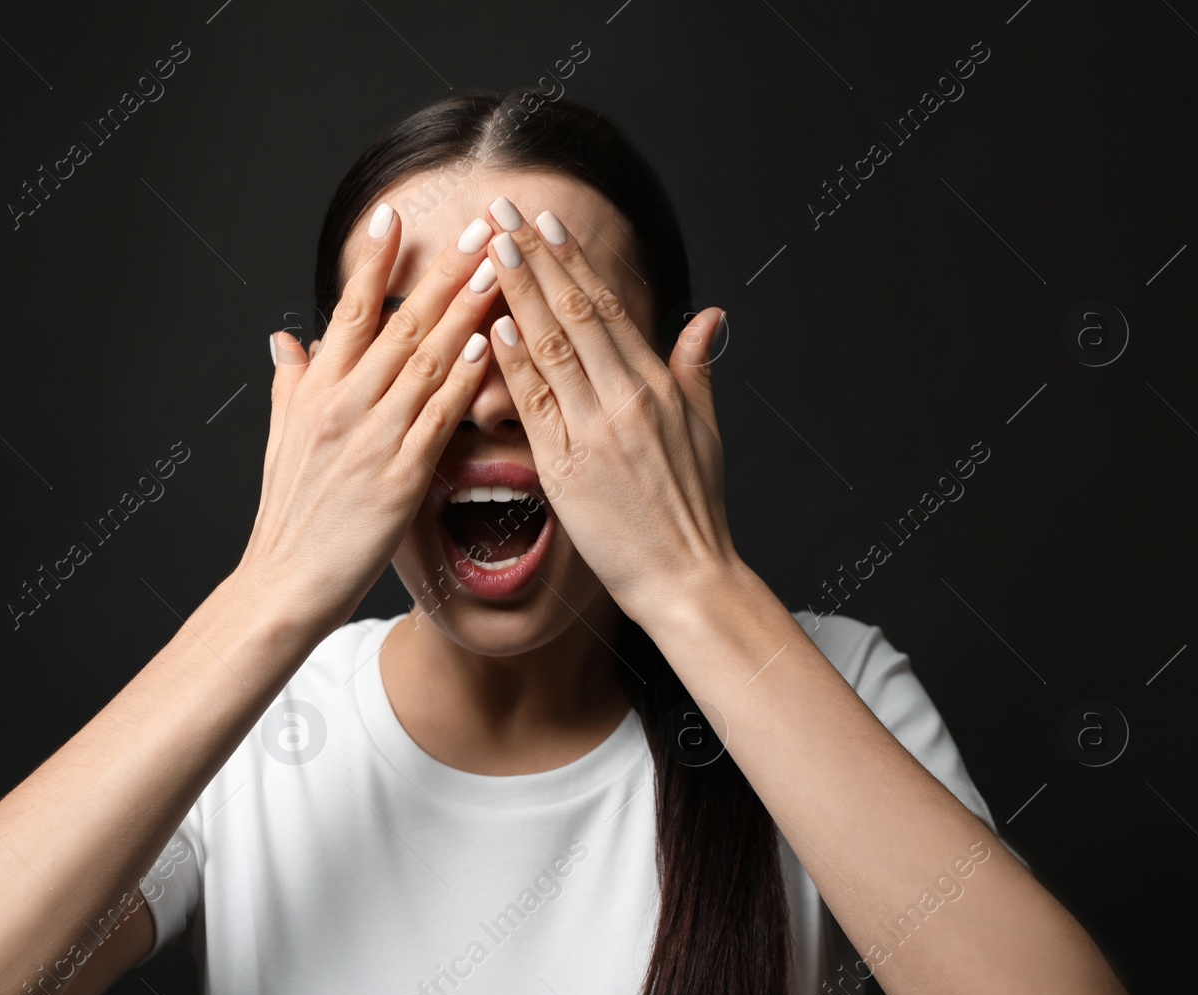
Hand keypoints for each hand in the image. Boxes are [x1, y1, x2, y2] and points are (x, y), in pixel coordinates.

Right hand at [238, 206, 501, 632]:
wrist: (283, 583)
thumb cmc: (288, 515)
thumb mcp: (278, 438)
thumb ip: (288, 383)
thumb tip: (282, 338)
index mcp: (314, 390)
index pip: (349, 312)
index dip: (373, 262)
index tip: (396, 216)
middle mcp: (342, 404)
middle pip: (400, 325)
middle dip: (442, 272)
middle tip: (477, 227)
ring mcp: (372, 438)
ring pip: (425, 361)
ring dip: (464, 311)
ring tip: (495, 268)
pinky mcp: (400, 477)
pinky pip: (438, 418)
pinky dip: (463, 380)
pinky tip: (487, 345)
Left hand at [477, 196, 739, 624]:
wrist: (687, 577)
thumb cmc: (694, 510)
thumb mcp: (707, 430)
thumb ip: (698, 368)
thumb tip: (708, 314)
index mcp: (657, 385)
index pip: (609, 308)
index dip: (573, 261)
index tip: (546, 223)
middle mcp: (627, 398)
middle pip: (575, 313)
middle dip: (535, 259)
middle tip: (504, 214)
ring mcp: (597, 431)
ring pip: (552, 347)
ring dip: (518, 293)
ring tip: (489, 249)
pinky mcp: (568, 468)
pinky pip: (536, 404)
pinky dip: (514, 363)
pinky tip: (491, 327)